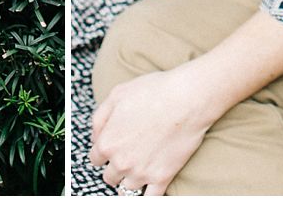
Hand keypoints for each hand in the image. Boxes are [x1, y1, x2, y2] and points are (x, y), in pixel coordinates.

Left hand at [89, 66, 216, 196]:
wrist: (186, 99)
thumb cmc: (152, 92)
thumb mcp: (116, 95)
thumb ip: (99, 119)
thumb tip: (96, 138)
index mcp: (107, 142)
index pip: (95, 159)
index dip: (104, 150)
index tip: (114, 145)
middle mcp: (121, 162)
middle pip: (110, 177)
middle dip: (116, 166)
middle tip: (129, 153)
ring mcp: (141, 173)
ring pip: (128, 188)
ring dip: (132, 178)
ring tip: (142, 165)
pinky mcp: (162, 178)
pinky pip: (150, 198)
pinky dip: (148, 194)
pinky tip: (151, 184)